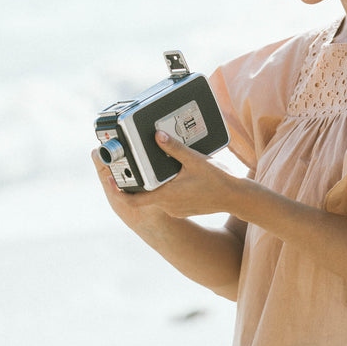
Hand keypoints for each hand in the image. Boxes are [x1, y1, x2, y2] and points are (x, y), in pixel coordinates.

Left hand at [101, 131, 234, 218]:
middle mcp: (169, 205)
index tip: (110, 180)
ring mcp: (176, 209)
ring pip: (158, 197)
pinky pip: (169, 200)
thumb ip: (175, 148)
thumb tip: (157, 136)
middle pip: (144, 196)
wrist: (237, 197)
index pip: (133, 200)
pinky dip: (167, 189)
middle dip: (140, 182)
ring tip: (159, 169)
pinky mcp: (184, 209)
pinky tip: (177, 178)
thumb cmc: (218, 181)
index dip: (118, 191)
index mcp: (167, 195)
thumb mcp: (195, 160)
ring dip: (156, 185)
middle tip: (136, 166)